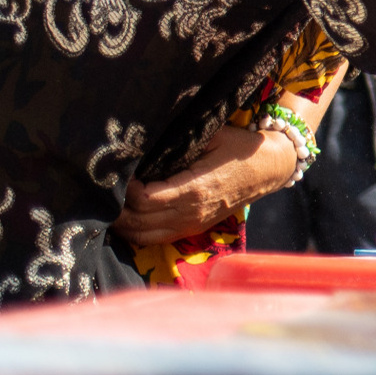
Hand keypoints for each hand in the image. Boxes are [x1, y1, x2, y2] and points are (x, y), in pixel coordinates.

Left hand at [113, 124, 300, 246]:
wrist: (269, 169)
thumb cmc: (239, 148)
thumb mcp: (212, 135)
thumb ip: (178, 142)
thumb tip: (145, 142)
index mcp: (194, 188)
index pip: (144, 198)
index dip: (125, 188)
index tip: (120, 172)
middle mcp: (191, 212)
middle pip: (138, 221)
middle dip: (117, 208)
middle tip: (106, 191)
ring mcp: (191, 224)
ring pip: (142, 236)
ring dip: (123, 224)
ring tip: (111, 206)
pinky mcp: (193, 228)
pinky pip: (155, 239)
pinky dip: (136, 232)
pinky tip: (127, 218)